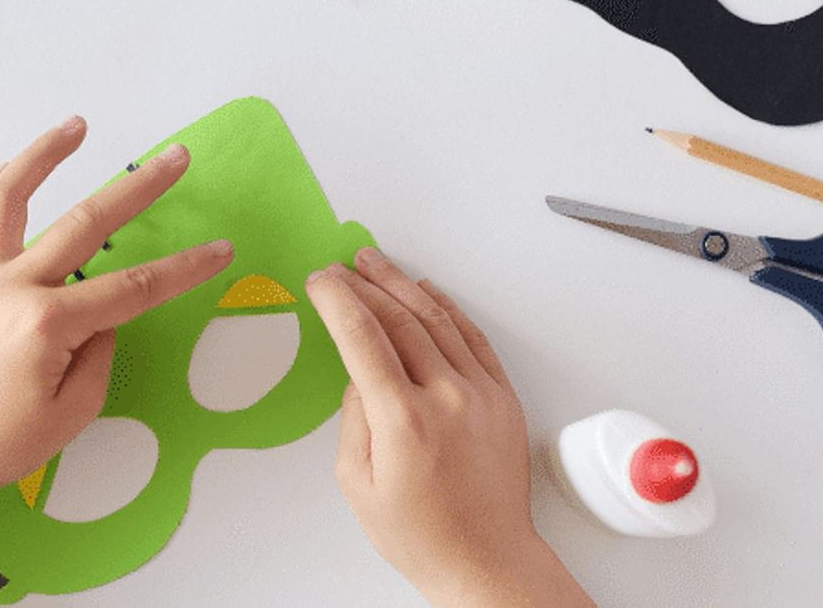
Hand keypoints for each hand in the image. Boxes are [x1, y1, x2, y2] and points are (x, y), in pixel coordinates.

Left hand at [0, 117, 233, 503]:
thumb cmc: (3, 445)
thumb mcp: (73, 412)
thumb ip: (99, 352)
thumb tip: (104, 312)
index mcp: (48, 324)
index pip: (134, 288)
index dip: (185, 269)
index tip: (221, 249)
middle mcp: (14, 287)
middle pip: (87, 223)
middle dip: (139, 187)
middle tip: (175, 157)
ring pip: (8, 198)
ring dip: (43, 154)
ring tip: (76, 125)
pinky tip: (2, 170)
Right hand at [306, 249, 590, 607]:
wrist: (486, 559)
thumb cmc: (419, 532)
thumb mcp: (357, 481)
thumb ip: (353, 417)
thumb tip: (360, 373)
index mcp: (404, 420)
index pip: (363, 337)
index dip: (338, 301)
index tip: (320, 281)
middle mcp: (446, 397)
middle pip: (398, 318)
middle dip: (363, 284)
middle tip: (340, 266)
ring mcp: (480, 393)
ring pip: (436, 318)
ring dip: (401, 284)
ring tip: (375, 262)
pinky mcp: (502, 396)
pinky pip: (472, 336)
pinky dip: (447, 307)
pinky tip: (425, 290)